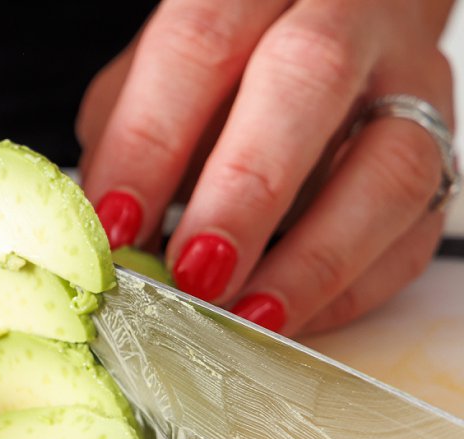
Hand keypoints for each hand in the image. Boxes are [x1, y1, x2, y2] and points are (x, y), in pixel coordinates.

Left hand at [76, 0, 455, 334]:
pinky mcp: (438, 157)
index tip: (115, 225)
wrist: (326, 28)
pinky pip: (411, 232)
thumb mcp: (151, 78)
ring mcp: (406, 88)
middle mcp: (345, 19)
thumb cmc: (218, 68)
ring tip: (246, 314)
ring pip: (390, 165)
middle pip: (308, 82)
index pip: (200, 44)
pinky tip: (285, 318)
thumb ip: (126, 137)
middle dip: (246, 190)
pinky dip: (346, 288)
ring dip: (313, 256)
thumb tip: (100, 234)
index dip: (152, 139)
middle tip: (194, 272)